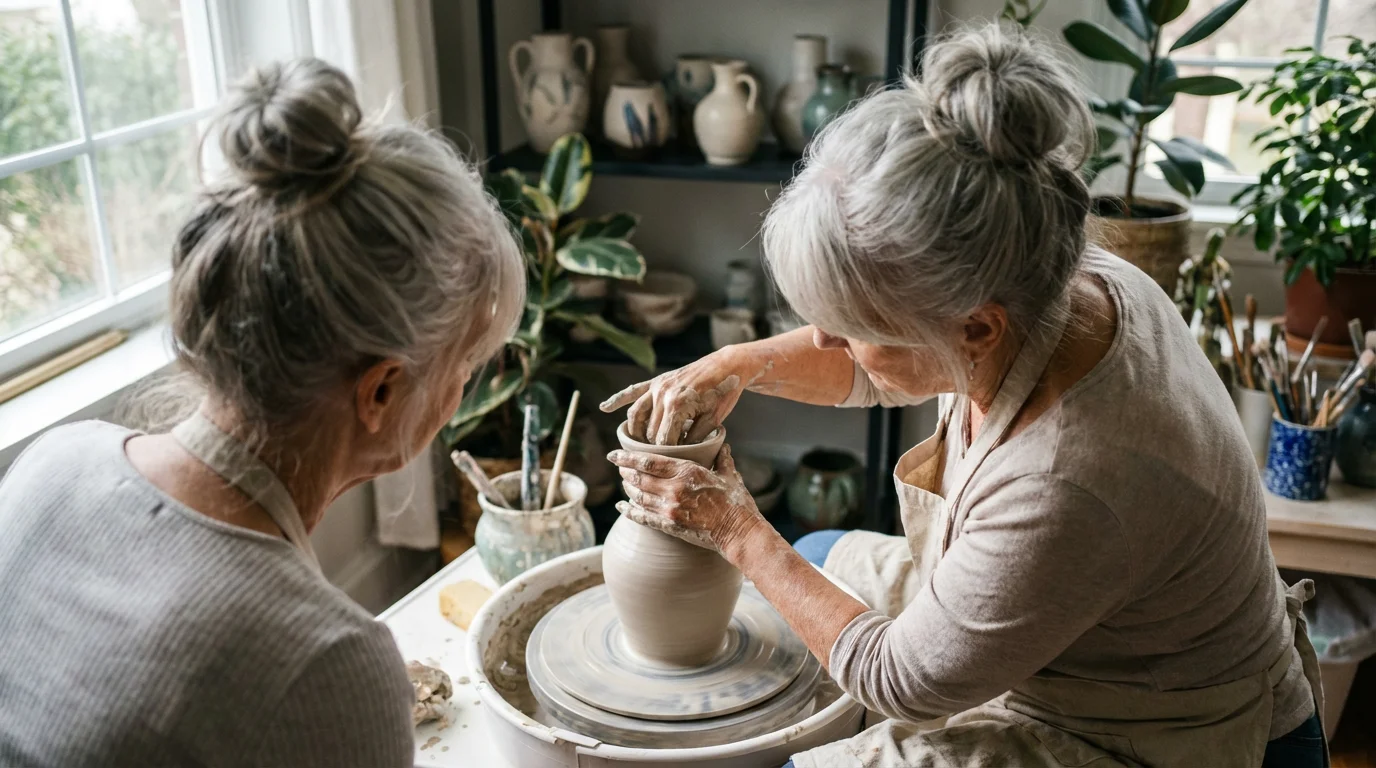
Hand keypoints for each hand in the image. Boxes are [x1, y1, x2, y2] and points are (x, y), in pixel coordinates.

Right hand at [599, 349, 755, 445]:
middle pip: (648, 430)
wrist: (728, 364)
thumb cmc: (724, 393)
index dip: (668, 454)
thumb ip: (694, 437)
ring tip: (636, 445)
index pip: (663, 440)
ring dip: (635, 431)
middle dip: (654, 445)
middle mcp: (663, 395)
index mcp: (678, 405)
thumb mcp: (714, 419)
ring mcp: (658, 386)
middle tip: (661, 456)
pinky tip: (604, 408)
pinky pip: (633, 391)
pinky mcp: (657, 380)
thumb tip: (681, 453)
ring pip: (636, 414)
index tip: (674, 462)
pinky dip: (618, 399)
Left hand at [608, 444, 765, 555]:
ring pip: (638, 496)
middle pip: (639, 478)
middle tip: (619, 467)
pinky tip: (622, 507)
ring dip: (627, 489)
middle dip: (625, 471)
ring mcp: (670, 509)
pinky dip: (629, 511)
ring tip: (624, 482)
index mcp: (687, 472)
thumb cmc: (737, 503)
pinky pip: (643, 517)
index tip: (614, 454)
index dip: (627, 457)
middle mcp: (674, 489)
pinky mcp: (669, 526)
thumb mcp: (730, 476)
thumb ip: (722, 459)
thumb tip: (723, 445)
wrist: (738, 532)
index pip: (649, 461)